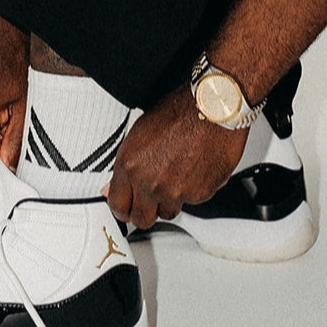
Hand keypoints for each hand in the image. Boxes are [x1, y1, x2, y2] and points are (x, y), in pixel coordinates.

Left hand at [105, 86, 247, 227]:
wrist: (214, 107)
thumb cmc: (181, 112)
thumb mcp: (140, 134)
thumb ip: (126, 167)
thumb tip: (113, 187)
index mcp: (130, 165)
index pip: (118, 206)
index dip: (124, 208)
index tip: (128, 207)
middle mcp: (150, 182)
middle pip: (141, 219)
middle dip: (145, 212)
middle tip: (150, 201)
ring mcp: (175, 191)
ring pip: (168, 212)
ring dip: (170, 200)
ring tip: (177, 176)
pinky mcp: (199, 195)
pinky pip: (192, 202)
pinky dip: (193, 191)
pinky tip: (195, 169)